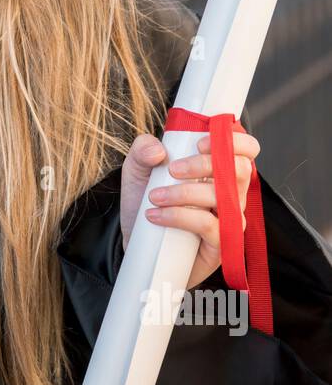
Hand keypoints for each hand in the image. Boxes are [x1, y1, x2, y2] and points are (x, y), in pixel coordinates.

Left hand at [120, 131, 260, 291]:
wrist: (137, 240)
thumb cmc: (145, 201)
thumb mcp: (137, 169)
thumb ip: (143, 149)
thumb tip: (158, 150)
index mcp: (219, 168)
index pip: (248, 149)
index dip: (234, 141)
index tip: (200, 143)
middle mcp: (231, 192)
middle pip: (240, 169)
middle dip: (204, 165)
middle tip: (172, 170)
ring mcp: (229, 218)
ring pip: (222, 197)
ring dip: (184, 193)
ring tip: (155, 197)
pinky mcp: (221, 243)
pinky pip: (210, 225)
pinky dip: (180, 216)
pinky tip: (156, 216)